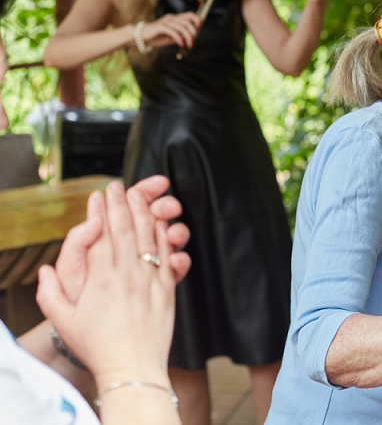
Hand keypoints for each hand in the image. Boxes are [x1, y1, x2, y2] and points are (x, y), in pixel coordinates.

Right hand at [36, 181, 176, 385]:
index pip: (102, 234)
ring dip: (144, 212)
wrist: (132, 367)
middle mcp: (128, 273)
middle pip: (126, 228)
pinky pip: (166, 253)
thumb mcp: (64, 321)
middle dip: (123, 203)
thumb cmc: (97, 346)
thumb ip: (50, 292)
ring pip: (149, 236)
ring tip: (140, 195)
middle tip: (119, 186)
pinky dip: (163, 235)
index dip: (102, 211)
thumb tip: (44, 270)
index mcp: (102, 278)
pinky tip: (161, 223)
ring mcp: (150, 278)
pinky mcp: (166, 287)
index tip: (100, 194)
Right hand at [141, 12, 200, 48]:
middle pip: (187, 22)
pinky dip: (179, 38)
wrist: (140, 36)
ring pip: (182, 27)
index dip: (197, 20)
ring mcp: (166, 22)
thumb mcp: (171, 37)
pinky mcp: (160, 27)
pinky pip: (173, 31)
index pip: (189, 15)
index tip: (199, 29)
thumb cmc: (156, 37)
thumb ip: (180, 35)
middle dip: (193, 32)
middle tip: (193, 42)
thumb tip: (191, 38)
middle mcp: (171, 18)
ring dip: (188, 37)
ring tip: (189, 45)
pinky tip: (181, 44)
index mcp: (174, 18)